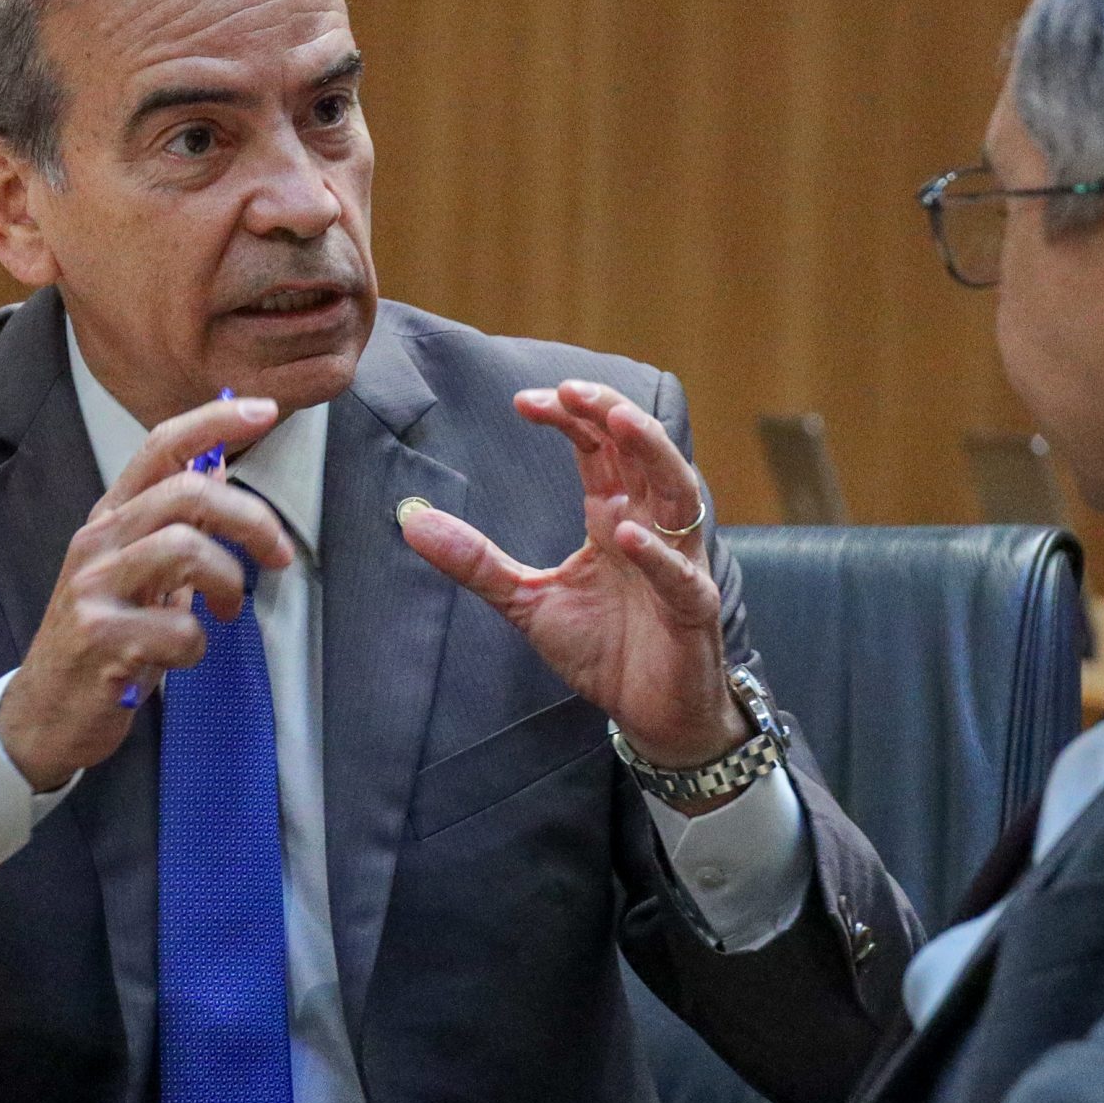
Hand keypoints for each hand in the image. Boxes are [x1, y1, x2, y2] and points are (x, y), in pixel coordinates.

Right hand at [0, 395, 295, 790]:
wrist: (44, 712)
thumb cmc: (103, 639)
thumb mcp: (137, 571)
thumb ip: (173, 523)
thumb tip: (218, 467)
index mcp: (110, 518)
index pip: (160, 446)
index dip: (215, 421)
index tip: (265, 410)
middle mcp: (98, 543)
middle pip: (187, 493)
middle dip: (250, 520)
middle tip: (279, 555)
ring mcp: (94, 588)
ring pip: (184, 549)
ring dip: (226, 582)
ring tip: (225, 611)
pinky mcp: (100, 638)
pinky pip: (178, 628)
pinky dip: (197, 645)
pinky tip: (180, 657)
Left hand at [401, 380, 742, 775]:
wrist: (654, 714)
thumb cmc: (606, 649)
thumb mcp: (527, 600)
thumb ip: (477, 561)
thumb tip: (411, 522)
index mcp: (615, 514)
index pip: (598, 447)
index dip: (569, 416)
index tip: (523, 401)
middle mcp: (651, 526)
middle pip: (641, 450)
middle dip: (610, 412)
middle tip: (571, 388)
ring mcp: (678, 563)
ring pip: (678, 491)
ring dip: (651, 451)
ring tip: (617, 420)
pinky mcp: (693, 608)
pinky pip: (679, 574)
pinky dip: (656, 553)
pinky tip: (626, 532)